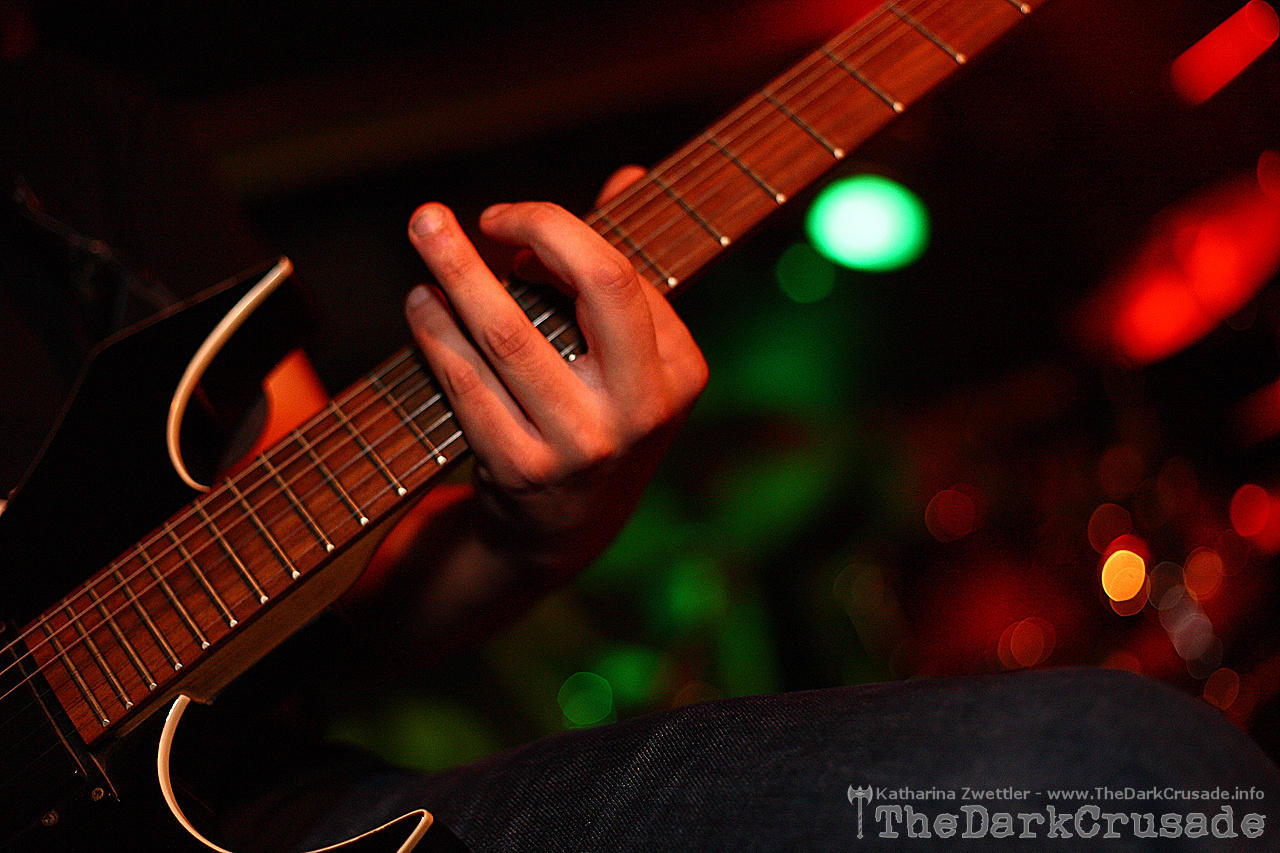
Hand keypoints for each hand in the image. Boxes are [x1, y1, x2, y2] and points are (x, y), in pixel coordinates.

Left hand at [402, 176, 706, 584]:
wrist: (562, 532)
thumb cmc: (595, 418)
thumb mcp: (630, 358)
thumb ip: (624, 267)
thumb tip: (627, 174)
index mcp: (681, 373)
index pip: (622, 273)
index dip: (555, 233)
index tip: (511, 227)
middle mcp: (642, 410)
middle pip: (598, 285)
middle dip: (531, 225)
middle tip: (463, 208)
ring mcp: (583, 445)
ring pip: (512, 333)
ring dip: (458, 272)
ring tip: (426, 236)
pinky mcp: (522, 470)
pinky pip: (467, 382)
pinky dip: (435, 331)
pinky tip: (421, 304)